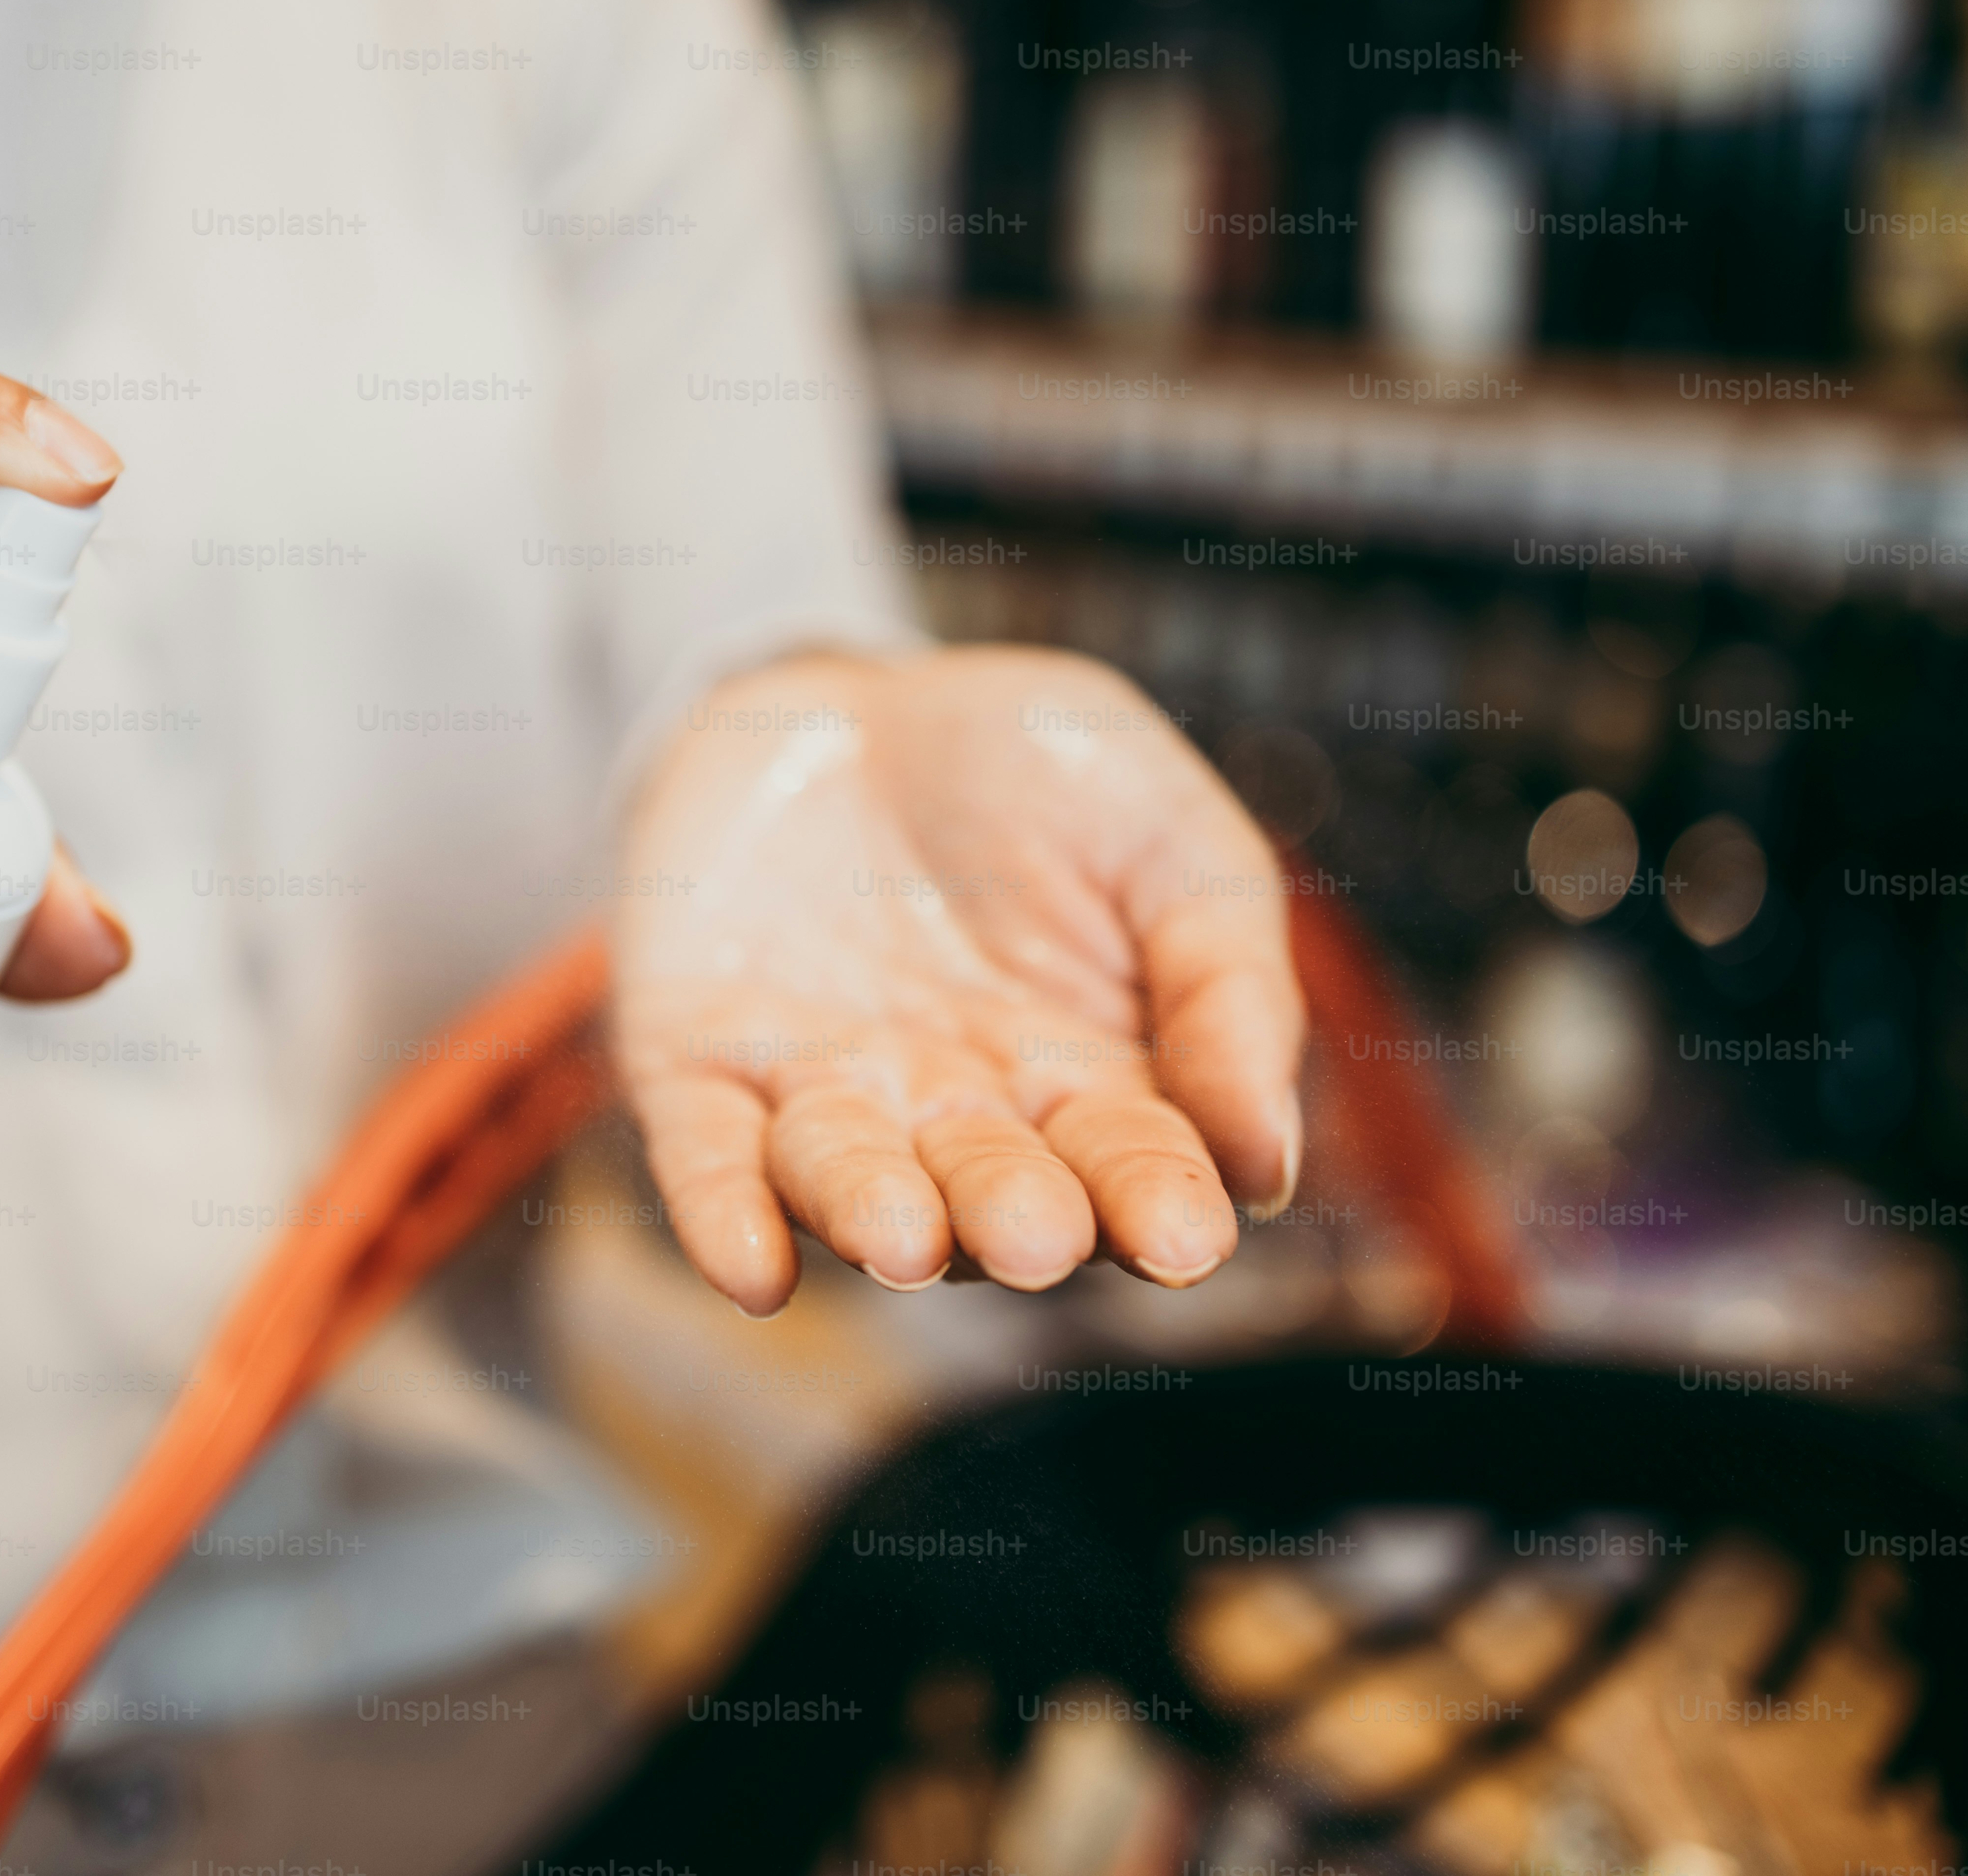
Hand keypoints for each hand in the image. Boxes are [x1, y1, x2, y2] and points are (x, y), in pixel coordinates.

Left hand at [613, 647, 1304, 1315]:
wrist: (844, 696)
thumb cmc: (1032, 768)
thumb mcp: (1168, 839)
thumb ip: (1226, 985)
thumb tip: (1266, 1163)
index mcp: (1091, 1080)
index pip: (1132, 1168)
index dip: (1157, 1206)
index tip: (1187, 1236)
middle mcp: (958, 1118)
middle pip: (992, 1194)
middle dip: (1015, 1220)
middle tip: (1036, 1236)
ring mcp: (828, 1097)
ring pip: (849, 1186)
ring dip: (874, 1223)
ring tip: (907, 1241)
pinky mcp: (701, 1066)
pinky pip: (706, 1161)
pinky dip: (721, 1218)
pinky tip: (747, 1270)